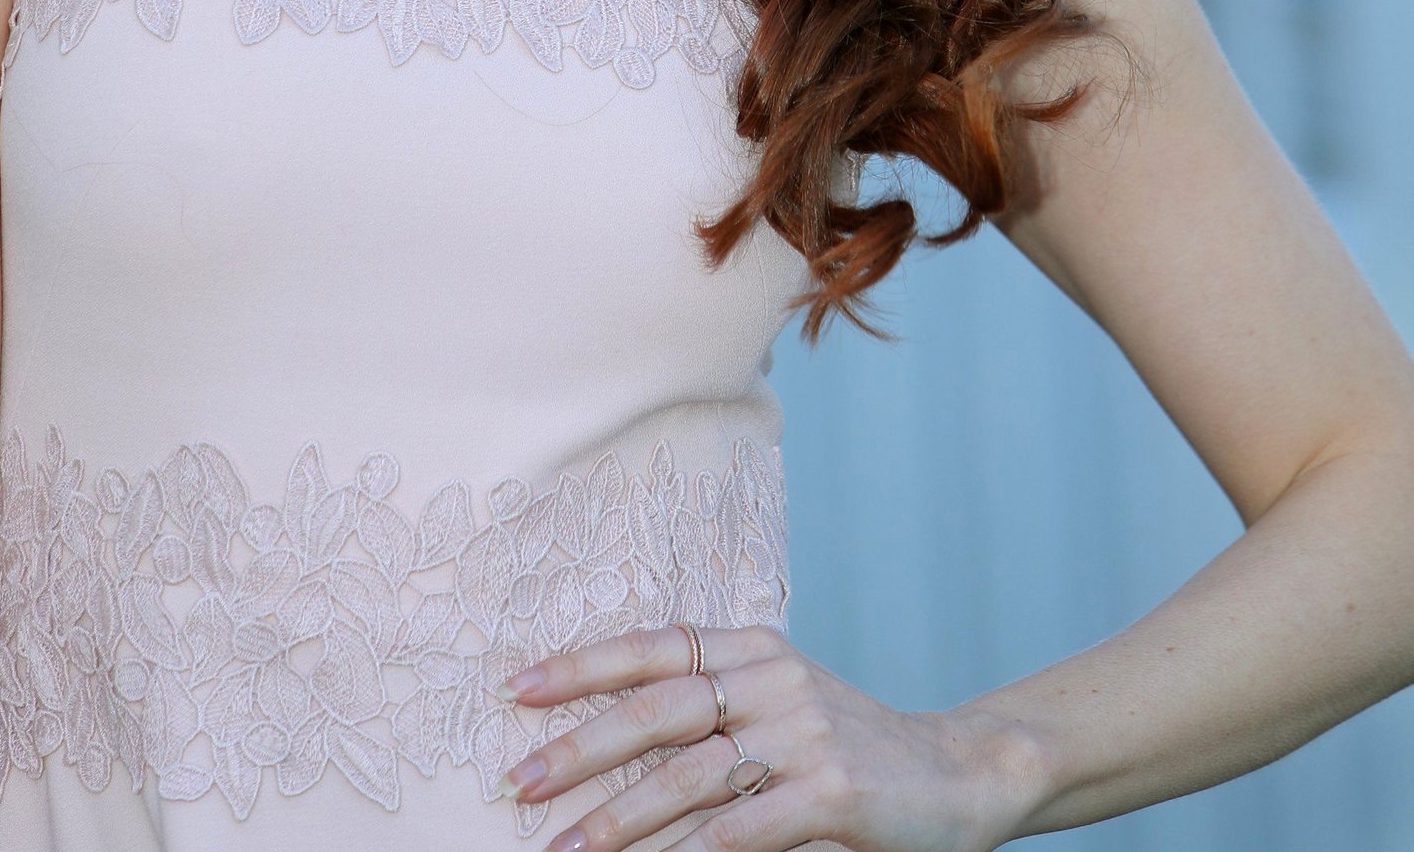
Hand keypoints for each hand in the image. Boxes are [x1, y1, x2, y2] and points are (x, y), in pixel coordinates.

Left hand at [497, 622, 1040, 850]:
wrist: (959, 774)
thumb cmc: (850, 745)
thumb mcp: (780, 704)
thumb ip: (713, 707)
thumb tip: (609, 741)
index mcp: (753, 646)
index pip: (653, 645)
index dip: (582, 665)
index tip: (517, 689)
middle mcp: (773, 677)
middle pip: (658, 707)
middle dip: (581, 748)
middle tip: (520, 783)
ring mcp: (803, 731)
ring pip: (689, 774)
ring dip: (620, 818)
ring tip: (566, 848)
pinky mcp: (831, 790)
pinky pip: (740, 827)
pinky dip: (690, 851)